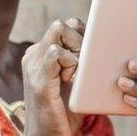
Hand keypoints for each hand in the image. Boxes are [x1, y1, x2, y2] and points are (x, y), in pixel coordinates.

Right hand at [21, 18, 85, 135]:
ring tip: (77, 73)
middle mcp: (33, 55)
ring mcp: (33, 65)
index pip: (65, 27)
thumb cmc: (66, 111)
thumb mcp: (74, 80)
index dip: (83, 36)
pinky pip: (57, 53)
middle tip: (86, 64)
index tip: (91, 55)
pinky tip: (70, 80)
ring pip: (59, 30)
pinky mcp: (38, 79)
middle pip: (62, 25)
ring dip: (77, 50)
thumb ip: (81, 60)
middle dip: (81, 39)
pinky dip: (71, 63)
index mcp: (40, 53)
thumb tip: (103, 40)